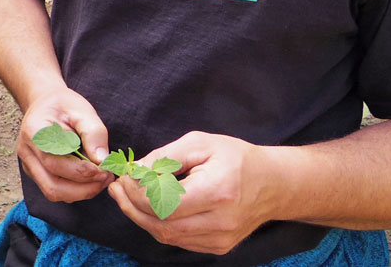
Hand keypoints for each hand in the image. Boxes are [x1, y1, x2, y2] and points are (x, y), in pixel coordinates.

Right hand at [18, 87, 112, 201]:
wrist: (45, 102)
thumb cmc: (64, 105)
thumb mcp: (82, 110)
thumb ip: (93, 133)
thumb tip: (102, 161)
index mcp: (34, 133)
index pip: (55, 163)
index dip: (81, 171)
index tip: (104, 170)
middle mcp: (27, 152)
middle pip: (52, 185)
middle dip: (83, 188)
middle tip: (106, 178)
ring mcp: (29, 165)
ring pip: (53, 192)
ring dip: (80, 192)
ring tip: (101, 180)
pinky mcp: (36, 172)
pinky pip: (55, 189)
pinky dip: (75, 190)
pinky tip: (91, 180)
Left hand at [107, 131, 276, 254]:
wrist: (273, 183)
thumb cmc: (235, 157)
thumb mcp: (199, 144)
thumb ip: (165, 157)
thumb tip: (135, 171)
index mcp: (217, 192)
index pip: (164, 204)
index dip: (136, 193)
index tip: (124, 177)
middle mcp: (220, 221)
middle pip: (162, 225)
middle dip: (132, 207)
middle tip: (117, 189)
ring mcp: (221, 239)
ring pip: (168, 236)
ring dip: (141, 218)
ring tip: (126, 197)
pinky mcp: (219, 247)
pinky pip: (180, 240)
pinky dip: (159, 226)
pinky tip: (149, 208)